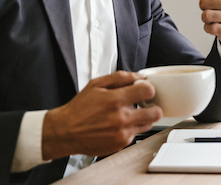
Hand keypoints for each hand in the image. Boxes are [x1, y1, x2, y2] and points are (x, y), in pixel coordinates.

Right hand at [41, 71, 162, 159]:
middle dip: (153, 106)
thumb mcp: (96, 84)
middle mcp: (121, 118)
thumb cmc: (79, 108)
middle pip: (156, 112)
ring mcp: (122, 133)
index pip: (148, 91)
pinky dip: (130, 128)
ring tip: (129, 114)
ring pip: (148, 124)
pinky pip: (135, 134)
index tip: (144, 90)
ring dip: (143, 118)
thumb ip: (120, 77)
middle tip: (145, 104)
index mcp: (115, 100)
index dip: (148, 88)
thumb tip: (138, 76)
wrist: (64, 132)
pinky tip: (118, 125)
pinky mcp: (120, 144)